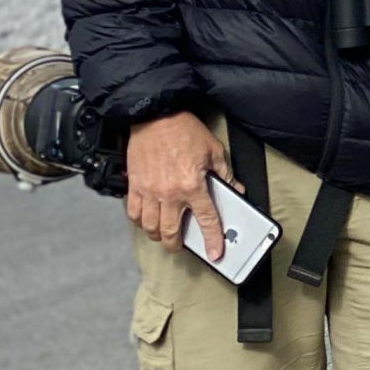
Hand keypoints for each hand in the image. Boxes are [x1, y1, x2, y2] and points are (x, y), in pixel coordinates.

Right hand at [124, 112, 235, 259]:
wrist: (156, 116)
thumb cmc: (184, 130)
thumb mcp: (214, 150)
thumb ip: (225, 174)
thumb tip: (236, 190)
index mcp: (193, 185)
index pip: (206, 220)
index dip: (212, 239)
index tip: (215, 253)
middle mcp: (170, 193)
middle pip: (171, 232)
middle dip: (177, 245)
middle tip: (181, 245)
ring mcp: (149, 192)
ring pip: (150, 228)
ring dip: (158, 235)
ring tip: (164, 233)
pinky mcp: (134, 186)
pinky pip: (133, 214)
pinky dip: (140, 221)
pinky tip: (146, 218)